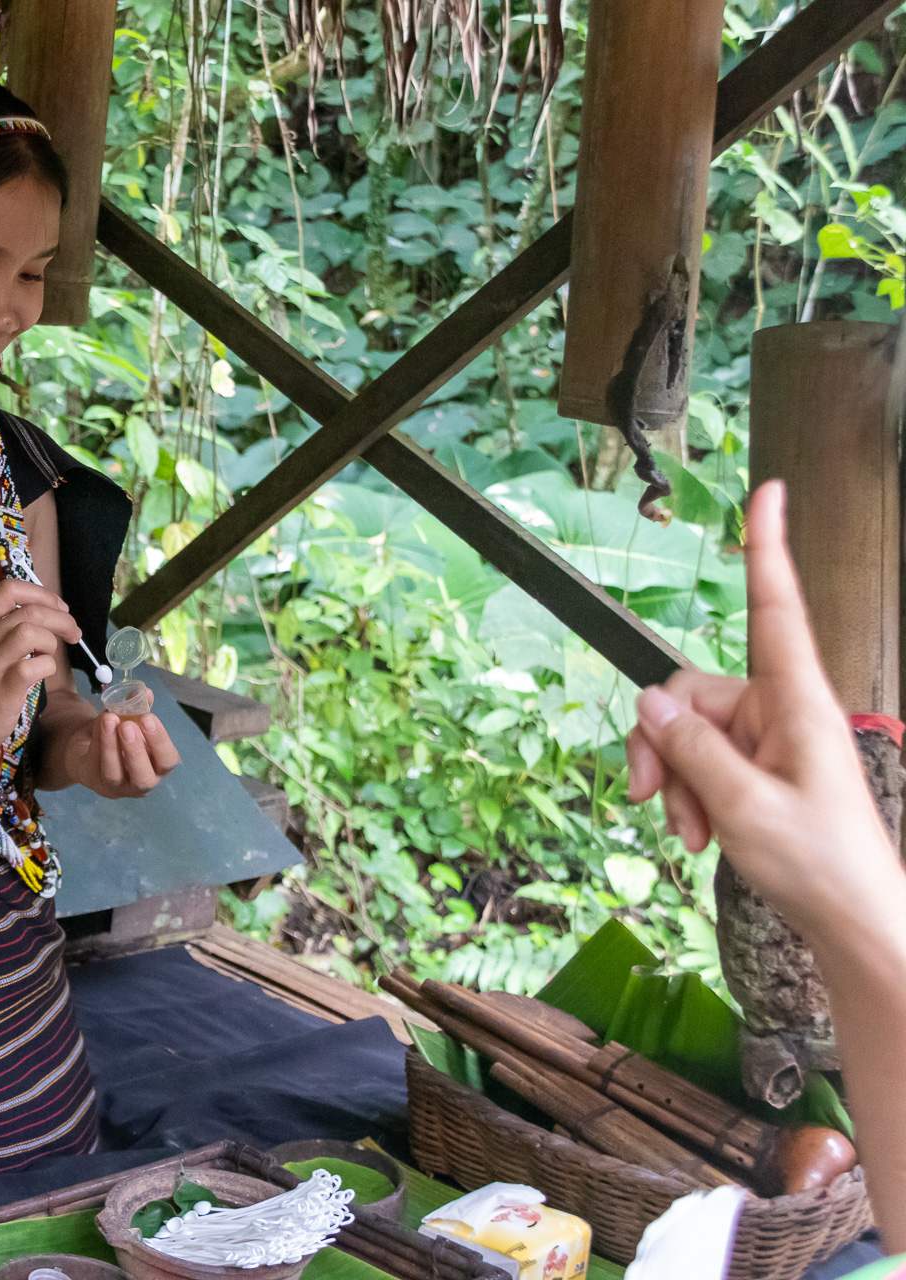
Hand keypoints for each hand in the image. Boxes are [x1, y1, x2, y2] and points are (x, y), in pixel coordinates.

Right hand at [0, 578, 80, 763]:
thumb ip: (2, 631)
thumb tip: (43, 616)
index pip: (9, 589)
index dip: (42, 593)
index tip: (58, 607)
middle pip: (29, 610)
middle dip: (61, 618)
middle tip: (72, 633)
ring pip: (31, 632)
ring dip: (52, 641)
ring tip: (51, 655)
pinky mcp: (2, 690)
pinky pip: (34, 666)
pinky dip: (48, 665)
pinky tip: (44, 672)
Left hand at [60, 711, 180, 798]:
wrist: (88, 748)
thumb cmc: (118, 736)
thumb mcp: (130, 721)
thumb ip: (139, 708)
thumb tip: (146, 692)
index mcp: (157, 767)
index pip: (167, 761)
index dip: (160, 741)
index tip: (148, 718)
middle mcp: (140, 783)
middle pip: (143, 778)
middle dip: (136, 751)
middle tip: (128, 725)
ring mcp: (115, 787)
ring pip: (114, 775)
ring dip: (111, 746)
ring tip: (109, 720)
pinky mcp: (92, 781)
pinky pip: (94, 764)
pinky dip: (97, 742)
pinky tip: (99, 723)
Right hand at [625, 480, 905, 939]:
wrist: (853, 923)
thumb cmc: (821, 865)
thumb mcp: (743, 809)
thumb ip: (691, 751)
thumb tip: (649, 703)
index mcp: (797, 705)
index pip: (776, 609)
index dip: (767, 549)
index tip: (767, 493)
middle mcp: (781, 711)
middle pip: (690, 693)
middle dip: (662, 747)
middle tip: (652, 802)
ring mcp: (767, 742)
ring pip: (686, 735)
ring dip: (675, 783)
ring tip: (689, 832)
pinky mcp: (755, 770)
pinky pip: (699, 763)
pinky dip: (687, 797)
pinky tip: (697, 834)